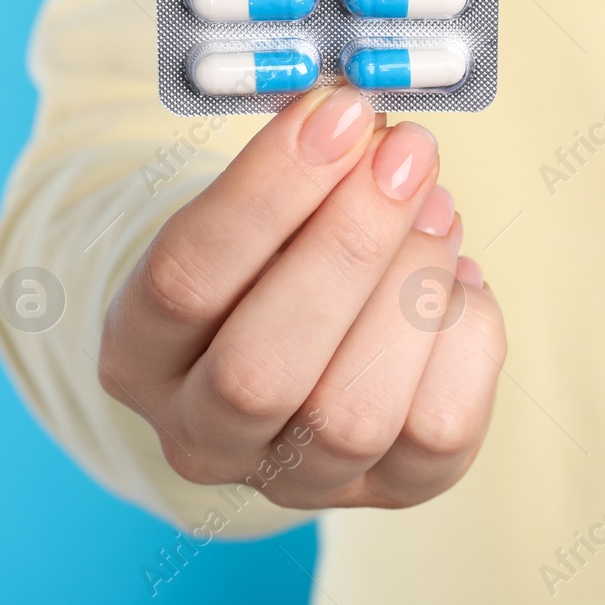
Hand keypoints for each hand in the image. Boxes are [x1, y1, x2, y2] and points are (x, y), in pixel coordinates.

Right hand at [97, 86, 505, 508]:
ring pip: (355, 413)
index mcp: (138, 354)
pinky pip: (441, 429)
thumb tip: (372, 126)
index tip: (341, 112)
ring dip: (413, 289)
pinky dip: (466, 335)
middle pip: (264, 368)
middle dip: (351, 245)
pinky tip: (457, 280)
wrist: (306, 335)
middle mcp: (202, 436)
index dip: (270, 190)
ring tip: (435, 210)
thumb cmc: (273, 253)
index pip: (183, 279)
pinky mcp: (393, 491)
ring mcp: (298, 480)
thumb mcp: (257, 208)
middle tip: (407, 154)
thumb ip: (299, 169)